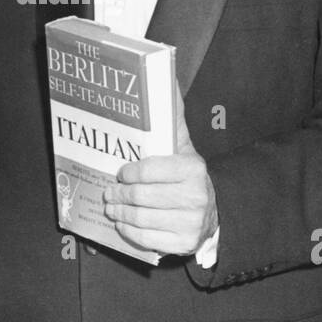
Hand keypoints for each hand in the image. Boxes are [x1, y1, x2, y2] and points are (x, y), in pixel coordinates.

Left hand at [102, 91, 217, 256]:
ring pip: (140, 218)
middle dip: (118, 194)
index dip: (128, 172)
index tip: (121, 172)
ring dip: (120, 212)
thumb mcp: (181, 146)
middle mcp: (196, 196)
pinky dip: (129, 230)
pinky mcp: (184, 244)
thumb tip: (168, 76)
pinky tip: (124, 222)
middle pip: (140, 196)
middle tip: (109, 192)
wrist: (212, 212)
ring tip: (112, 207)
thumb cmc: (186, 175)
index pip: (147, 170)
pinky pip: (146, 238)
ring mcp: (191, 223)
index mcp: (193, 168)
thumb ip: (172, 116)